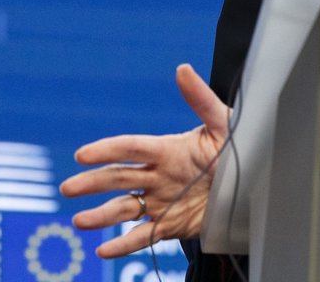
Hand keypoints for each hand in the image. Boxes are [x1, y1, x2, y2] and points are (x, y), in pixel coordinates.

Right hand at [59, 63, 229, 257]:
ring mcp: (161, 201)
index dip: (107, 150)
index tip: (83, 155)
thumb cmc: (237, 151)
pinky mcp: (169, 226)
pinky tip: (104, 249)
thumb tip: (182, 69)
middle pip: (119, 178)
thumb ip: (201, 100)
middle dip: (92, 183)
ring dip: (101, 216)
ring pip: (124, 209)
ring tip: (78, 222)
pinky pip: (142, 237)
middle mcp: (157, 175)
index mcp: (167, 150)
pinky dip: (123, 245)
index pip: (131, 148)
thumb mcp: (223, 125)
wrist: (251, 187)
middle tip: (68, 187)